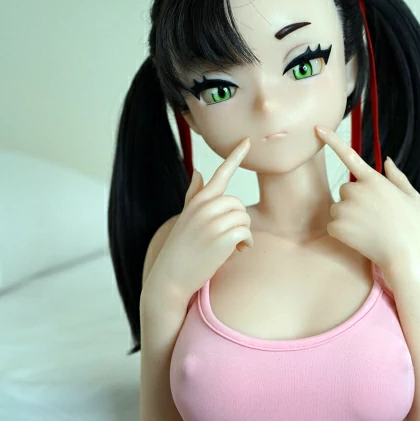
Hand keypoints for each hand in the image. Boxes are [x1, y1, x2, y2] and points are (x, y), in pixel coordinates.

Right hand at [143, 137, 252, 303]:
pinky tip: (237, 252)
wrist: (170, 279)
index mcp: (196, 202)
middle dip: (238, 220)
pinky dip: (246, 243)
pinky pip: (246, 232)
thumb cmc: (179, 250)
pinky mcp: (221, 239)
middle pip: (237, 203)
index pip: (219, 175)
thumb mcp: (184, 219)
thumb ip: (194, 196)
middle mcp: (203, 208)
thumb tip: (199, 173)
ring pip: (243, 216)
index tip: (247, 141)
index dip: (235, 157)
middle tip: (229, 238)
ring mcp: (211, 223)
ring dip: (243, 233)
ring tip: (232, 246)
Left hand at [315, 125, 419, 275]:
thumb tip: (386, 161)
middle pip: (346, 189)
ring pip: (339, 207)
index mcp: (374, 180)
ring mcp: (345, 208)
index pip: (349, 155)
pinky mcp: (336, 226)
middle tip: (373, 216)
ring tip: (369, 229)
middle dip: (355, 200)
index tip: (316, 128)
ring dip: (349, 216)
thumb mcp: (411, 196)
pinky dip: (343, 232)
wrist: (404, 255)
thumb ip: (397, 176)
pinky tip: (360, 238)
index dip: (331, 140)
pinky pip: (334, 225)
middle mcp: (356, 190)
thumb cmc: (412, 227)